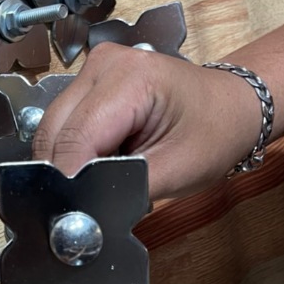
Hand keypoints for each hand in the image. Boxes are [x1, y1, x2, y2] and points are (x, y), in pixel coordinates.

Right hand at [31, 20, 283, 201]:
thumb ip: (124, 190)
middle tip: (78, 211)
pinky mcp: (89, 79)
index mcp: (131, 79)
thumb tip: (81, 212)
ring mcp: (93, 67)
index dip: (67, 182)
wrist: (232, 105)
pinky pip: (62, 122)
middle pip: (55, 132)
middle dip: (62, 174)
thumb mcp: (175, 171)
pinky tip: (92, 165)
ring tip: (90, 186)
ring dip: (63, 162)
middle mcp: (104, 64)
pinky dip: (69, 150)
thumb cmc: (214, 133)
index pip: (75, 140)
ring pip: (51, 128)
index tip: (69, 218)